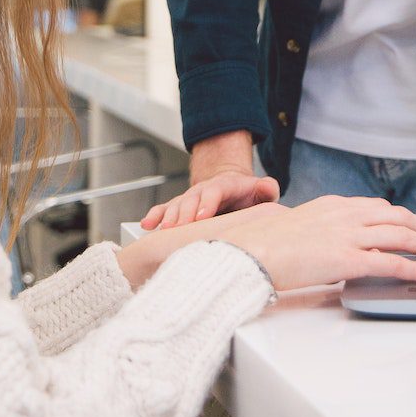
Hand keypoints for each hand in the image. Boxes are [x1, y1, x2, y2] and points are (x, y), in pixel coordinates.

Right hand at [141, 165, 279, 229]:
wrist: (231, 187)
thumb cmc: (246, 195)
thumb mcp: (260, 190)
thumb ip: (266, 188)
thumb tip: (268, 186)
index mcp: (224, 186)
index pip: (214, 192)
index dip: (207, 203)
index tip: (201, 216)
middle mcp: (203, 191)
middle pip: (191, 199)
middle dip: (184, 214)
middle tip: (177, 229)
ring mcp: (190, 199)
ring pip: (176, 205)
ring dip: (168, 217)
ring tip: (162, 230)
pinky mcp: (181, 208)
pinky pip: (165, 210)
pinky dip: (155, 216)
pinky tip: (146, 224)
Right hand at [211, 195, 415, 292]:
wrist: (249, 250)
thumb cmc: (266, 244)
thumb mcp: (299, 228)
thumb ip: (321, 233)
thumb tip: (331, 250)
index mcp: (334, 205)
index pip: (380, 207)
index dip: (404, 219)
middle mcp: (345, 214)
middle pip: (398, 217)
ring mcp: (347, 235)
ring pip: (401, 235)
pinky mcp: (346, 259)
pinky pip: (391, 263)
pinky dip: (415, 268)